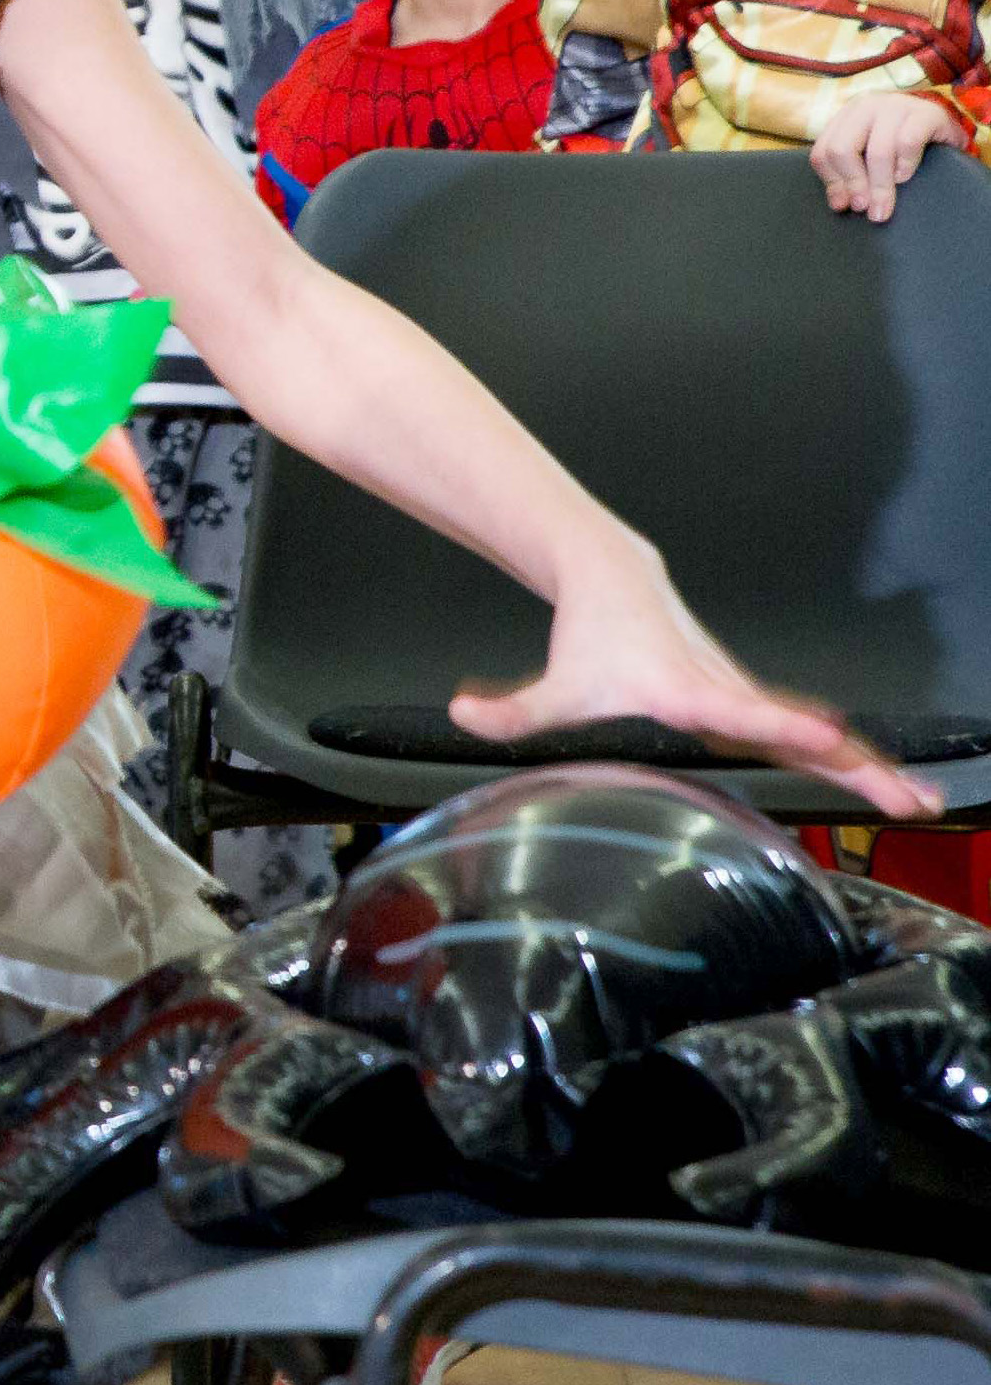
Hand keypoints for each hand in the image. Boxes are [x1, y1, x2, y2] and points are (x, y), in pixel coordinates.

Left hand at [454, 533, 932, 816]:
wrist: (616, 579)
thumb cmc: (588, 639)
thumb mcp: (552, 685)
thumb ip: (510, 712)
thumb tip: (465, 715)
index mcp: (689, 693)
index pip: (744, 712)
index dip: (783, 725)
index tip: (830, 737)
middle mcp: (728, 694)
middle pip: (803, 736)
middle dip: (858, 768)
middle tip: (909, 800)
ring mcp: (745, 698)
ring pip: (817, 740)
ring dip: (870, 771)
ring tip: (920, 805)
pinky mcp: (749, 703)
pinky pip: (806, 739)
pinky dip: (849, 761)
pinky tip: (886, 787)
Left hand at [809, 87, 961, 222]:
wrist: (947, 130)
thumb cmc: (905, 146)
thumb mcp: (871, 156)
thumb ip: (851, 175)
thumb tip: (839, 203)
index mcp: (846, 116)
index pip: (823, 151)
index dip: (831, 182)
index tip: (843, 205)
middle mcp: (867, 106)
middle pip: (842, 149)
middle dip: (853, 184)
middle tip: (864, 208)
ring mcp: (897, 105)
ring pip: (877, 150)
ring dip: (879, 185)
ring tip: (883, 205)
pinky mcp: (927, 113)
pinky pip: (908, 143)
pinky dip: (905, 165)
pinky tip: (904, 177)